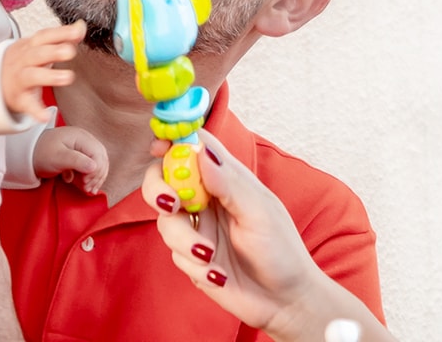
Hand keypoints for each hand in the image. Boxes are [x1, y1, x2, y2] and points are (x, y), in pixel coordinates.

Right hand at [1, 21, 84, 119]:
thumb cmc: (24, 62)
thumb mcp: (39, 47)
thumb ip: (61, 37)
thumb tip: (81, 26)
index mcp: (30, 46)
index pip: (44, 36)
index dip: (60, 33)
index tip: (77, 32)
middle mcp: (24, 61)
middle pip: (37, 54)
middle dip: (53, 52)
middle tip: (70, 52)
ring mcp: (20, 80)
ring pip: (32, 76)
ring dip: (49, 76)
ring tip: (68, 77)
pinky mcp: (20, 99)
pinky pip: (28, 105)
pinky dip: (36, 111)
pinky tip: (45, 115)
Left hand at [32, 125, 108, 192]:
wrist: (27, 154)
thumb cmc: (41, 153)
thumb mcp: (57, 158)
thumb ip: (76, 161)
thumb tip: (95, 167)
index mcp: (81, 137)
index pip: (98, 154)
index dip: (96, 170)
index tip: (85, 182)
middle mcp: (85, 140)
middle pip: (101, 159)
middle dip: (96, 175)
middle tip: (87, 189)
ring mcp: (83, 148)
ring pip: (98, 164)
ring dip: (95, 178)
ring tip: (87, 190)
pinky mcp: (80, 156)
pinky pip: (92, 167)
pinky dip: (90, 177)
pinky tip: (86, 187)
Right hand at [141, 131, 391, 341]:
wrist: (284, 301)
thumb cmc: (281, 250)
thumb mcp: (259, 213)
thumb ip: (229, 184)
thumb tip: (201, 153)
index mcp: (228, 179)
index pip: (195, 148)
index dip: (174, 142)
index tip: (159, 147)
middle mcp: (209, 200)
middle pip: (164, 179)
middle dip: (158, 189)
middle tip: (170, 204)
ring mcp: (198, 228)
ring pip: (165, 221)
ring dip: (184, 240)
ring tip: (209, 256)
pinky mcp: (192, 256)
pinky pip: (175, 254)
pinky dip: (195, 266)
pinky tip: (219, 276)